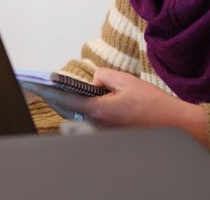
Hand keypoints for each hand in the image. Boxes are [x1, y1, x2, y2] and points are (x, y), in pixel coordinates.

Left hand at [24, 68, 209, 147]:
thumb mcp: (126, 81)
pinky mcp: (110, 133)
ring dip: (66, 103)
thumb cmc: (153, 104)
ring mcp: (103, 131)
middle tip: (39, 86)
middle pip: (67, 110)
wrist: (173, 125)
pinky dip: (80, 109)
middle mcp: (97, 124)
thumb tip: (94, 80)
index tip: (35, 83)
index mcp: (99, 110)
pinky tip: (79, 100)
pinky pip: (88, 120)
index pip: (65, 99)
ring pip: (77, 115)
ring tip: (54, 91)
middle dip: (53, 97)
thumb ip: (104, 76)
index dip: (48, 90)